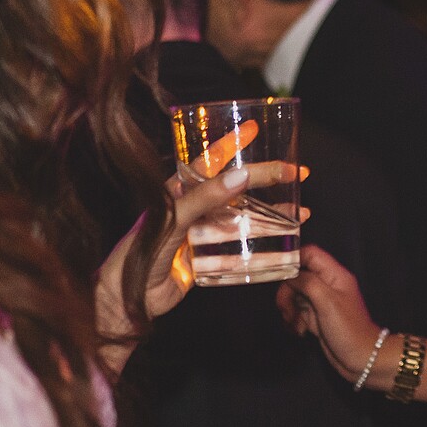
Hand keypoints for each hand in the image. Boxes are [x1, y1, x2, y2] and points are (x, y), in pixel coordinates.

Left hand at [98, 159, 305, 336]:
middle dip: (267, 180)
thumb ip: (206, 197)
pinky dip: (262, 248)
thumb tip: (241, 176)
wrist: (126, 298)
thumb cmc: (139, 252)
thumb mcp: (173, 217)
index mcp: (180, 191)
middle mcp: (194, 209)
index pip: (210, 160)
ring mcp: (202, 234)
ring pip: (244, 220)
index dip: (232, 144)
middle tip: (296, 173)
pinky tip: (282, 243)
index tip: (254, 129)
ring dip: (272, 216)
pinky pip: (240, 252)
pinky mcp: (208, 260)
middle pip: (237, 189)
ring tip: (300, 212)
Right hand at [279, 246, 384, 383]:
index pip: (310, 254)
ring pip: (294, 295)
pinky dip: (293, 321)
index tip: (276, 274)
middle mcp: (327, 284)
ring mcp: (320, 301)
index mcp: (334, 275)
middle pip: (297, 276)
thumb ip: (307, 282)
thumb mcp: (327, 302)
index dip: (292, 260)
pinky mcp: (315, 317)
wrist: (362, 360)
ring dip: (289, 310)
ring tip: (295, 326)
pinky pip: (297, 311)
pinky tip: (299, 332)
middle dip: (287, 293)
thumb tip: (289, 275)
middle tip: (286, 311)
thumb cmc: (348, 329)